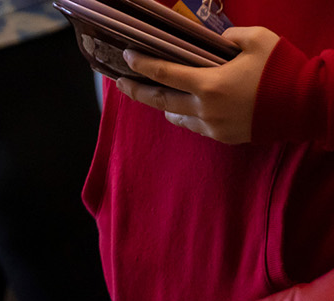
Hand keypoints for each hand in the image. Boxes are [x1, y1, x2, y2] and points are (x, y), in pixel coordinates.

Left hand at [114, 26, 278, 143]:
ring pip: (176, 117)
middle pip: (159, 102)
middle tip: (121, 84)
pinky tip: (188, 106)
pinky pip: (195, 126)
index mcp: (209, 84)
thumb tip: (215, 41)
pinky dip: (188, 115)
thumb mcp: (258, 40)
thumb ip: (230, 37)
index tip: (127, 59)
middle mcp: (204, 109)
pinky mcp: (221, 137)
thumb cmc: (282, 69)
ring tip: (159, 93)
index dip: (142, 66)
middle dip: (137, 92)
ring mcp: (211, 126)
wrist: (305, 104)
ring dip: (165, 105)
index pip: (165, 74)